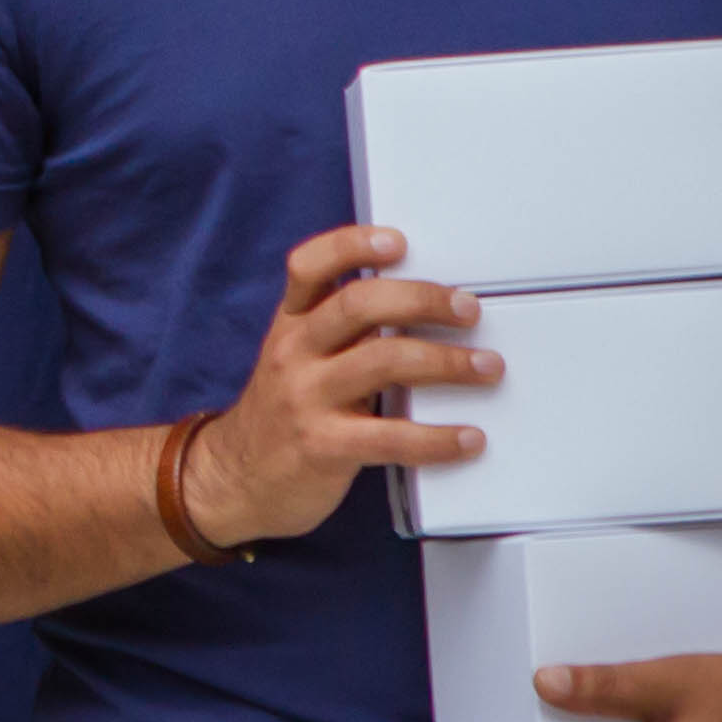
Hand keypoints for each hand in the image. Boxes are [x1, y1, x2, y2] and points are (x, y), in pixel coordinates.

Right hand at [179, 225, 494, 551]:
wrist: (235, 480)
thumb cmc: (281, 415)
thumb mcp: (294, 360)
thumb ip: (339, 333)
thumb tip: (417, 308)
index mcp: (289, 325)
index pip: (310, 267)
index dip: (352, 246)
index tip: (397, 242)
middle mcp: (294, 353)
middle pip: (358, 306)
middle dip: (422, 300)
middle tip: (467, 309)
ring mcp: (306, 398)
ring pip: (383, 362)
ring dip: (446, 362)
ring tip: (486, 367)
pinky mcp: (324, 446)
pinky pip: (390, 437)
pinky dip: (438, 438)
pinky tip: (467, 439)